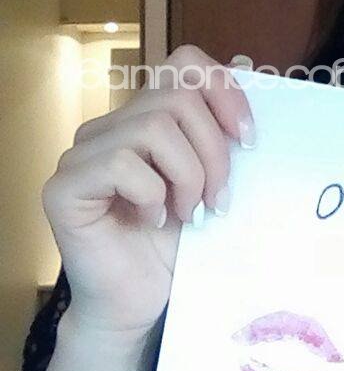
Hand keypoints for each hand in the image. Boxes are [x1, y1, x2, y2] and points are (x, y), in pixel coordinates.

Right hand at [41, 44, 254, 335]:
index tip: (249, 140)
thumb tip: (253, 98)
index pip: (183, 64)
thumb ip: (222, 141)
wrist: (139, 306)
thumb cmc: (175, 249)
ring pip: (152, 127)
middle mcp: (108, 128)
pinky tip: (154, 221)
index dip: (224, 90)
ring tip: (190, 213)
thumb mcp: (212, 185)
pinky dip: (152, 194)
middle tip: (220, 199)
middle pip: (176, 98)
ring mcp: (81, 154)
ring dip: (188, 176)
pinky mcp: (64, 187)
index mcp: (144, 119)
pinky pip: (121, 163)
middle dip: (214, 151)